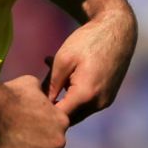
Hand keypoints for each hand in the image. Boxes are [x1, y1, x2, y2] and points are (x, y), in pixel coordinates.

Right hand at [0, 76, 69, 147]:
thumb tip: (38, 90)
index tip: (19, 127)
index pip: (51, 132)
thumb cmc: (9, 94)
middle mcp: (59, 141)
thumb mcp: (31, 85)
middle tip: (9, 138)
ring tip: (1, 146)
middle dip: (28, 146)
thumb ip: (40, 92)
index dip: (34, 130)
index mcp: (63, 121)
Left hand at [43, 6, 137, 123]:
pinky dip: (75, 95)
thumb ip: (51, 86)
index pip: (58, 117)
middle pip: (68, 118)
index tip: (30, 103)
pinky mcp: (109, 95)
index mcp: (86, 95)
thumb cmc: (87, 41)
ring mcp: (106, 101)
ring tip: (52, 80)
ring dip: (64, 100)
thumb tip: (40, 104)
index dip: (42, 113)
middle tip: (37, 93)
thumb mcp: (62, 61)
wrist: (117, 29)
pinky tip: (67, 77)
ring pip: (78, 110)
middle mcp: (99, 103)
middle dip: (52, 109)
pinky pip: (87, 102)